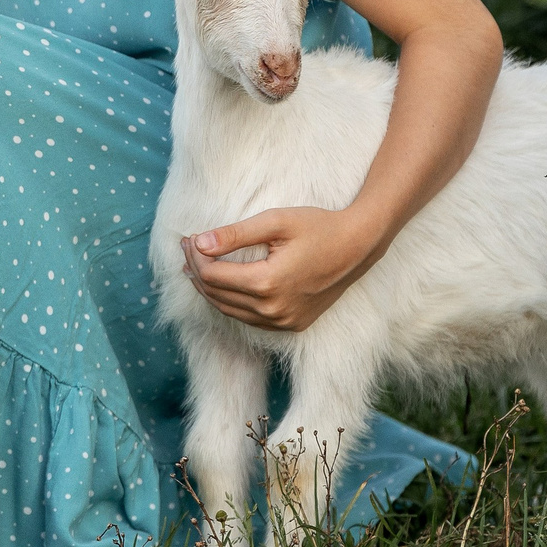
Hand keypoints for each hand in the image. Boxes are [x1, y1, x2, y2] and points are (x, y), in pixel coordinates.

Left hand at [181, 206, 387, 332]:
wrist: (358, 247)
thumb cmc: (318, 227)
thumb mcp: (275, 222)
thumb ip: (234, 234)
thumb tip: (198, 243)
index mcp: (267, 283)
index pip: (213, 276)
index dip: (195, 257)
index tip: (188, 239)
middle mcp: (273, 310)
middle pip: (217, 295)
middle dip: (197, 272)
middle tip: (188, 249)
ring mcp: (283, 322)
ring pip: (230, 311)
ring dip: (210, 290)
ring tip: (197, 268)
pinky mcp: (291, 325)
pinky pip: (249, 319)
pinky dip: (231, 303)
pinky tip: (224, 286)